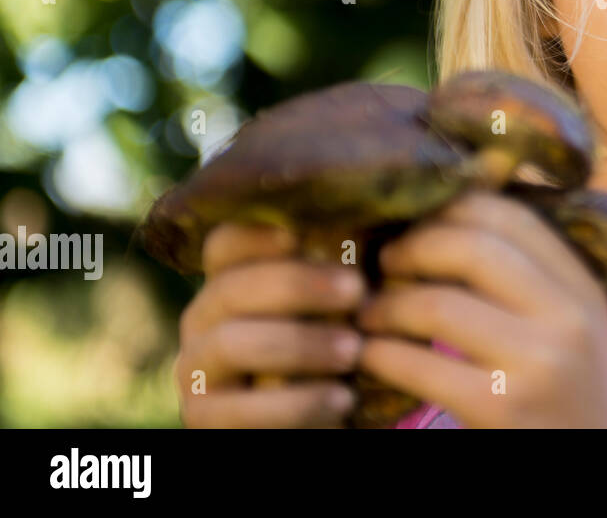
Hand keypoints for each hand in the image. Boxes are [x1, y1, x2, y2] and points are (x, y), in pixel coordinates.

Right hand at [173, 222, 365, 426]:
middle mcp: (202, 321)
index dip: (258, 234)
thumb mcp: (336, 310)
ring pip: (231, 344)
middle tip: (357, 289)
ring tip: (354, 350)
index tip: (302, 235)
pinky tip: (342, 399)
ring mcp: (194, 370)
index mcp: (230, 282)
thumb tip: (366, 234)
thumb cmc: (333, 353)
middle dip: (296, 284)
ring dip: (299, 344)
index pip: (226, 243)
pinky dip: (296, 404)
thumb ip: (339, 276)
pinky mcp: (202, 419)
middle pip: (232, 287)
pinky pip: (240, 409)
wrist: (319, 418)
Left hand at [355, 190, 606, 427]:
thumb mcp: (566, 327)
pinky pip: (418, 365)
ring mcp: (537, 364)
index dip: (452, 208)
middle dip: (413, 248)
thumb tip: (442, 212)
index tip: (419, 222)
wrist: (590, 466)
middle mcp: (568, 318)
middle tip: (385, 263)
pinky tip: (372, 355)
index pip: (511, 216)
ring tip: (371, 314)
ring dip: (386, 304)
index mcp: (583, 288)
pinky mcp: (499, 408)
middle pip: (471, 247)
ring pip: (437, 304)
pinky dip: (380, 354)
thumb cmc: (562, 393)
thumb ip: (526, 277)